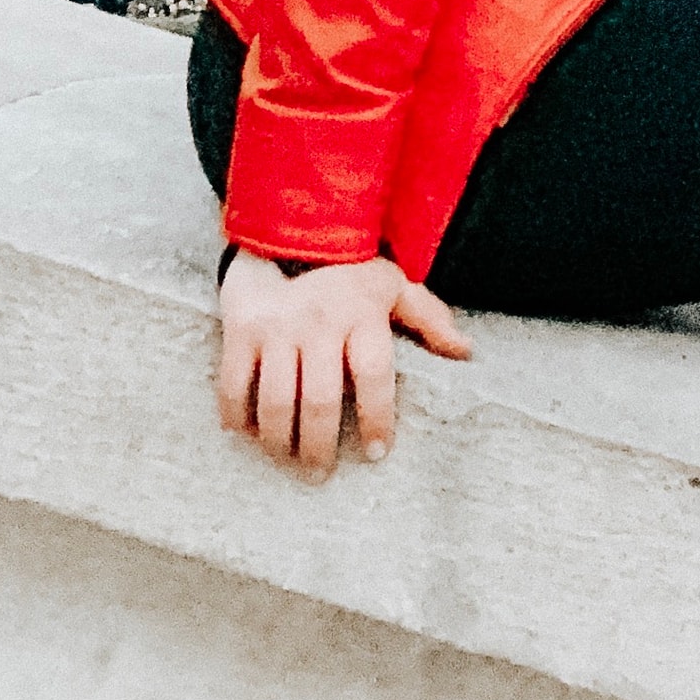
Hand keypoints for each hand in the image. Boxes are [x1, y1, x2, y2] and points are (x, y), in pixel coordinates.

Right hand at [216, 252, 472, 478]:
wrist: (289, 224)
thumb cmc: (350, 265)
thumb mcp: (393, 284)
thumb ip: (429, 317)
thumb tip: (465, 352)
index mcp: (362, 313)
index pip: (374, 376)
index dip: (377, 418)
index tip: (379, 453)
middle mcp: (319, 323)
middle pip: (318, 400)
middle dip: (319, 446)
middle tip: (321, 474)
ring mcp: (276, 327)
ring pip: (275, 401)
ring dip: (279, 441)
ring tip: (288, 461)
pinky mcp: (240, 328)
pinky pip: (233, 384)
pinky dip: (237, 416)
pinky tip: (247, 435)